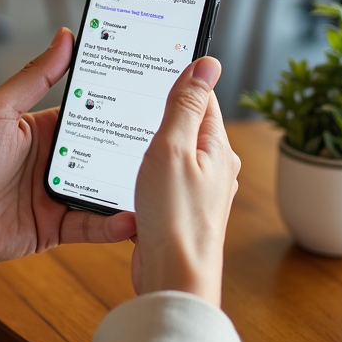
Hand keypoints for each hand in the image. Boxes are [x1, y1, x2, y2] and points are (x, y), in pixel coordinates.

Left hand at [0, 28, 135, 265]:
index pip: (91, 113)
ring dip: (128, 189)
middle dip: (133, 150)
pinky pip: (91, 226)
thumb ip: (36, 76)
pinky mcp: (56, 228)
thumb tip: (65, 37)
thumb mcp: (0, 108)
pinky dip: (113, 225)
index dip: (118, 106)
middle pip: (105, 153)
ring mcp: (58, 194)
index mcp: (46, 129)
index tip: (149, 96)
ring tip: (158, 185)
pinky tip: (130, 219)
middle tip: (168, 142)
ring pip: (104, 190)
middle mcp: (57, 161)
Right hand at [130, 57, 238, 307]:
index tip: (155, 63)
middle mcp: (213, 167)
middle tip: (132, 96)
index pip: (201, 96)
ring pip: (172, 152)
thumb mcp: (174, 148)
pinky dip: (145, 170)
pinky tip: (125, 171)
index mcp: (217, 147)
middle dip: (161, 110)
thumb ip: (187, 105)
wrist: (173, 279)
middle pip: (186, 123)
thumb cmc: (175, 218)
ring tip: (124, 132)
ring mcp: (197, 190)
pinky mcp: (180, 209)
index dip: (178, 78)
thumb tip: (208, 63)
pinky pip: (162, 178)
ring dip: (150, 143)